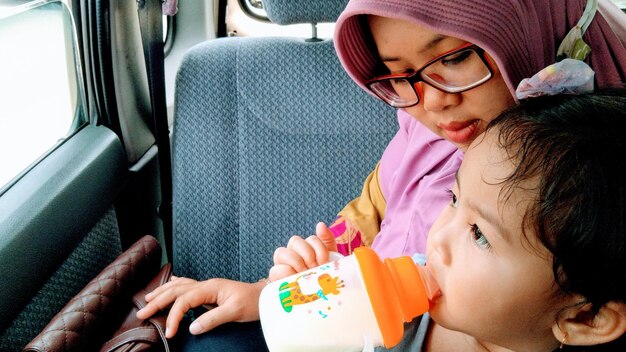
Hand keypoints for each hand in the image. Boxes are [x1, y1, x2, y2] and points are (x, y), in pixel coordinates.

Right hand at [136, 277, 264, 337]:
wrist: (264, 296)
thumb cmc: (252, 303)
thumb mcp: (234, 312)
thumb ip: (213, 319)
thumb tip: (192, 328)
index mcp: (210, 288)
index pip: (184, 301)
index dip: (174, 316)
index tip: (170, 333)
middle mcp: (205, 284)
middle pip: (176, 290)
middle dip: (158, 301)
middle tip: (142, 314)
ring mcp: (207, 286)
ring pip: (179, 286)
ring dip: (162, 292)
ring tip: (148, 300)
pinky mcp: (209, 291)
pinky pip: (187, 286)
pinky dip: (174, 286)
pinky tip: (169, 284)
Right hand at [269, 222, 337, 280]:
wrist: (314, 300)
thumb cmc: (321, 279)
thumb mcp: (328, 261)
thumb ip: (326, 241)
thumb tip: (320, 224)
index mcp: (306, 248)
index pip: (311, 239)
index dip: (320, 249)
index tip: (325, 262)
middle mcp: (292, 253)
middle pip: (294, 240)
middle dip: (308, 254)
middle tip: (314, 267)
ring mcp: (281, 264)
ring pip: (281, 252)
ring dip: (296, 262)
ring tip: (305, 274)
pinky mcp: (274, 278)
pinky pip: (274, 269)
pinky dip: (286, 273)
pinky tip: (295, 279)